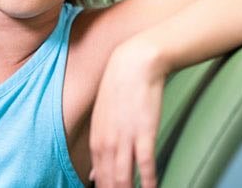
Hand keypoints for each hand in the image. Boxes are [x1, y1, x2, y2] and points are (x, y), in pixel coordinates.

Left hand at [89, 39, 166, 187]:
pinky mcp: (144, 133)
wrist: (133, 65)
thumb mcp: (102, 120)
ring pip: (124, 178)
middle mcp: (107, 143)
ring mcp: (125, 139)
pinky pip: (145, 165)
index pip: (98, 178)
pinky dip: (149, 181)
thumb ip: (98, 149)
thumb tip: (92, 174)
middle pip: (109, 182)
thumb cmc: (119, 91)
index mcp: (96, 141)